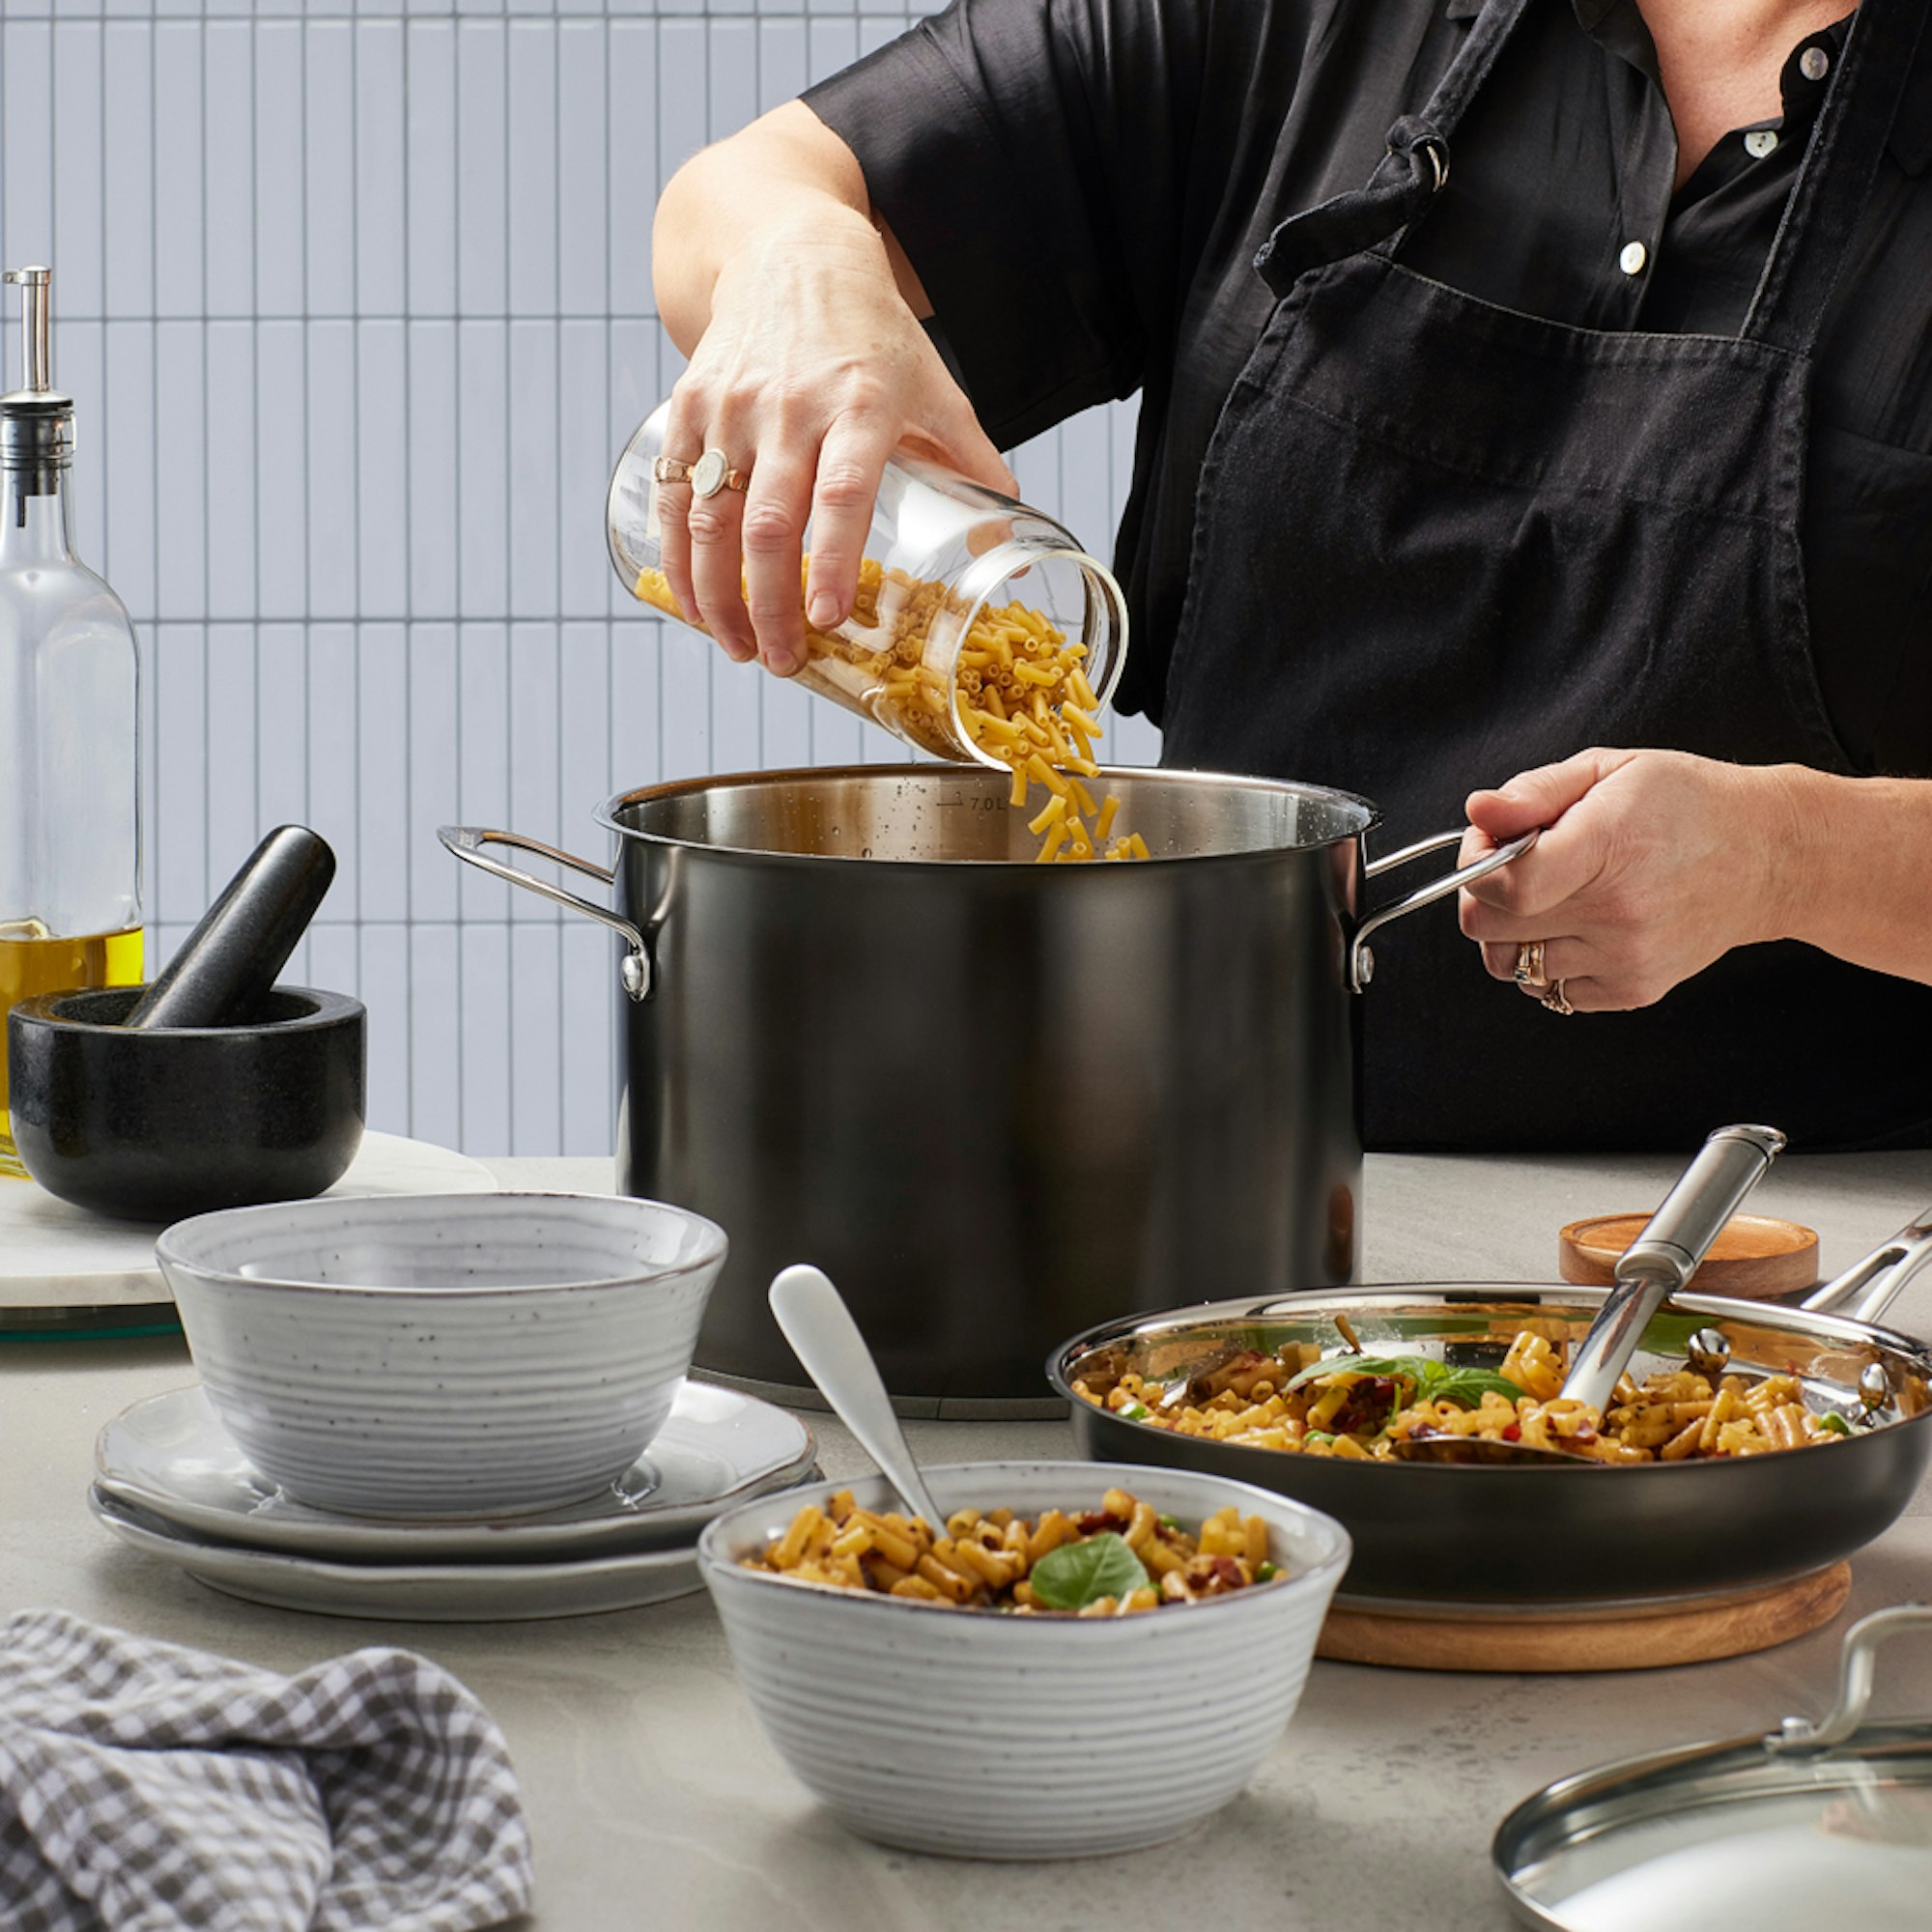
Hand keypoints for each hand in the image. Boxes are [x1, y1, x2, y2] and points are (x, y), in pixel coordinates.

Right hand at [654, 213, 1014, 675]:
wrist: (791, 252)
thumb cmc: (870, 332)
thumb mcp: (935, 387)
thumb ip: (973, 464)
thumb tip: (1009, 546)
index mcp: (860, 405)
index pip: (842, 492)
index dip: (830, 558)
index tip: (827, 618)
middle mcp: (790, 407)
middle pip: (767, 522)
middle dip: (771, 605)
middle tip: (785, 660)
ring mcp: (732, 407)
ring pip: (711, 519)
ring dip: (719, 597)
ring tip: (739, 648)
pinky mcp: (688, 407)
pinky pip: (675, 497)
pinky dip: (678, 561)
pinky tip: (694, 606)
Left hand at [1455, 748, 1800, 1011]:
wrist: (1769, 857)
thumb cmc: (1686, 804)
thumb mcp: (1609, 770)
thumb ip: (1533, 793)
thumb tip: (1479, 811)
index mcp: (1608, 847)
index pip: (1505, 888)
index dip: (1476, 868)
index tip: (1490, 844)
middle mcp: (1619, 912)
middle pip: (1491, 931)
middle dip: (1485, 896)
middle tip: (1518, 867)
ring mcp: (1627, 958)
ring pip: (1513, 966)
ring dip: (1515, 933)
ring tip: (1555, 896)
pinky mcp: (1634, 989)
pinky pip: (1550, 991)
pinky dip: (1548, 961)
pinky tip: (1580, 924)